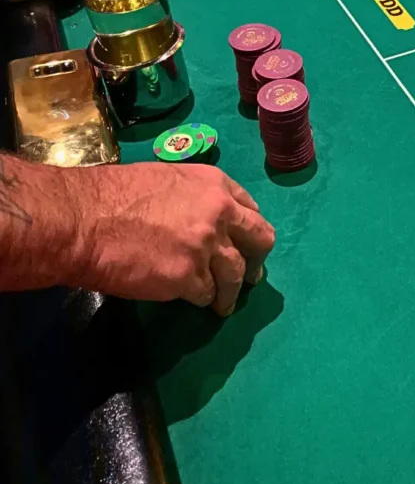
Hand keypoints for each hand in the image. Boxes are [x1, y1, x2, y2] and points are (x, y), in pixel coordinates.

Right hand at [77, 163, 275, 315]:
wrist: (86, 220)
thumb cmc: (115, 195)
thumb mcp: (168, 179)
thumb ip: (196, 198)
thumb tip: (202, 218)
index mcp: (215, 184)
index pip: (251, 209)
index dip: (249, 229)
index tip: (246, 243)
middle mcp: (220, 213)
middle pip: (260, 240)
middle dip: (257, 260)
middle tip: (252, 276)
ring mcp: (206, 247)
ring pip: (235, 276)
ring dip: (230, 292)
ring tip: (223, 304)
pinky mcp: (188, 278)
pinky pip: (205, 294)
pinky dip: (200, 299)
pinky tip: (193, 301)